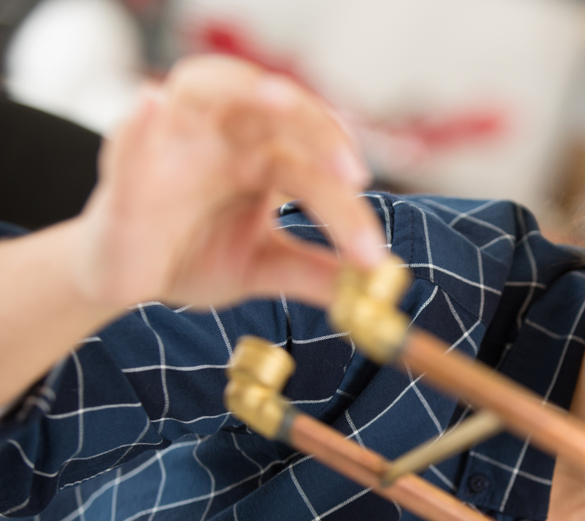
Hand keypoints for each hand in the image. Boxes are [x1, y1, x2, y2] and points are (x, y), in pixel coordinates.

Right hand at [74, 55, 385, 309]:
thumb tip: (378, 284)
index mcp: (263, 157)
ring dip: (244, 91)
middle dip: (316, 129)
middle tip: (350, 171)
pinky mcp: (125, 172)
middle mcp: (225, 138)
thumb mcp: (264, 267)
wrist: (128, 280)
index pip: (313, 157)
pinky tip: (152, 101)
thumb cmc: (196, 254)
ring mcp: (174, 146)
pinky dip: (140, 122)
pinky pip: (129, 139)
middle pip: (276, 110)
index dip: (346, 187)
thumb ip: (316, 273)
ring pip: (207, 90)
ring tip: (278, 99)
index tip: (370, 238)